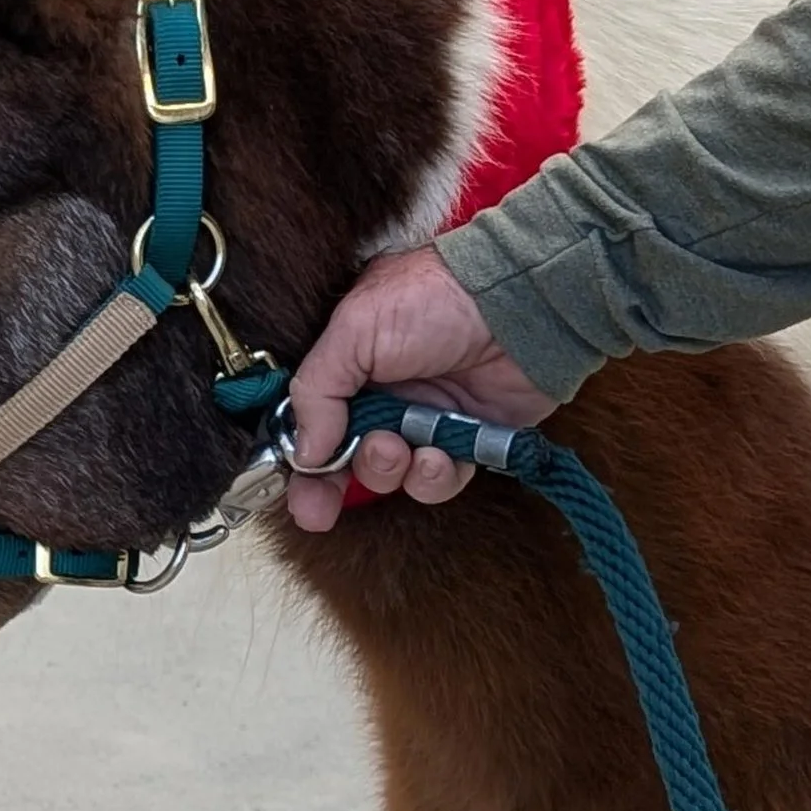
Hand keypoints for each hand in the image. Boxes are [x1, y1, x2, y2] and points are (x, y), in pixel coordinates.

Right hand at [283, 246, 555, 532]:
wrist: (518, 306)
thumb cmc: (434, 301)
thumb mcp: (355, 330)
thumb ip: (316, 390)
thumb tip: (303, 452)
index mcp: (346, 362)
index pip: (308, 418)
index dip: (297, 457)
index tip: (292, 488)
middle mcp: (379, 394)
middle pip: (340, 458)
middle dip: (328, 485)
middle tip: (318, 508)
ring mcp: (421, 419)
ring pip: (386, 472)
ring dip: (384, 469)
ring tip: (397, 446)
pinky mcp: (463, 441)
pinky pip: (435, 480)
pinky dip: (431, 476)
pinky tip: (436, 454)